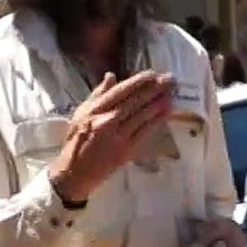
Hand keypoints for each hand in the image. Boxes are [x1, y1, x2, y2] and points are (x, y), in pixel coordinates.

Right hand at [50, 70, 174, 202]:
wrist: (74, 173)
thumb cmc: (76, 141)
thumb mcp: (81, 113)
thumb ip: (97, 94)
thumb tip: (111, 75)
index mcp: (94, 109)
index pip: (121, 90)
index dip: (139, 81)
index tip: (153, 73)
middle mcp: (106, 120)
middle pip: (135, 100)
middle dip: (155, 88)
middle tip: (170, 79)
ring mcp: (117, 135)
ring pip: (142, 114)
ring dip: (160, 102)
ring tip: (172, 92)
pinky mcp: (126, 149)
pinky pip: (145, 131)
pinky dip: (157, 120)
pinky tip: (167, 111)